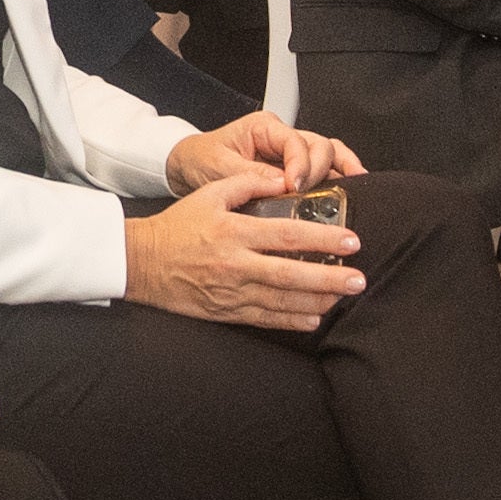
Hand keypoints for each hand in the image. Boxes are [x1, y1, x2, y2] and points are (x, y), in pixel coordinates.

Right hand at [118, 159, 363, 330]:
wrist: (142, 262)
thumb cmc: (177, 227)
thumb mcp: (209, 193)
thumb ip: (247, 183)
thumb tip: (283, 179)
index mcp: (234, 232)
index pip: (286, 236)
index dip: (322, 240)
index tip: (350, 241)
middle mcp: (236, 265)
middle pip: (291, 274)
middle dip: (329, 278)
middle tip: (358, 278)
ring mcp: (232, 292)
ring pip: (282, 301)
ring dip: (317, 300)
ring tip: (344, 296)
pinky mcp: (227, 311)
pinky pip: (265, 319)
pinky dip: (291, 320)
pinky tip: (314, 317)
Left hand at [166, 111, 358, 194]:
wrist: (186, 167)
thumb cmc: (199, 160)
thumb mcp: (218, 168)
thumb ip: (250, 175)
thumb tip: (280, 184)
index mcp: (263, 127)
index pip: (295, 142)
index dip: (300, 165)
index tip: (294, 187)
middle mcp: (280, 136)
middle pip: (318, 144)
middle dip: (321, 169)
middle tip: (314, 193)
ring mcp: (288, 152)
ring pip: (326, 153)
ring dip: (341, 167)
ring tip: (357, 183)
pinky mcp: (290, 169)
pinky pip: (320, 168)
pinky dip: (336, 175)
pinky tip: (347, 187)